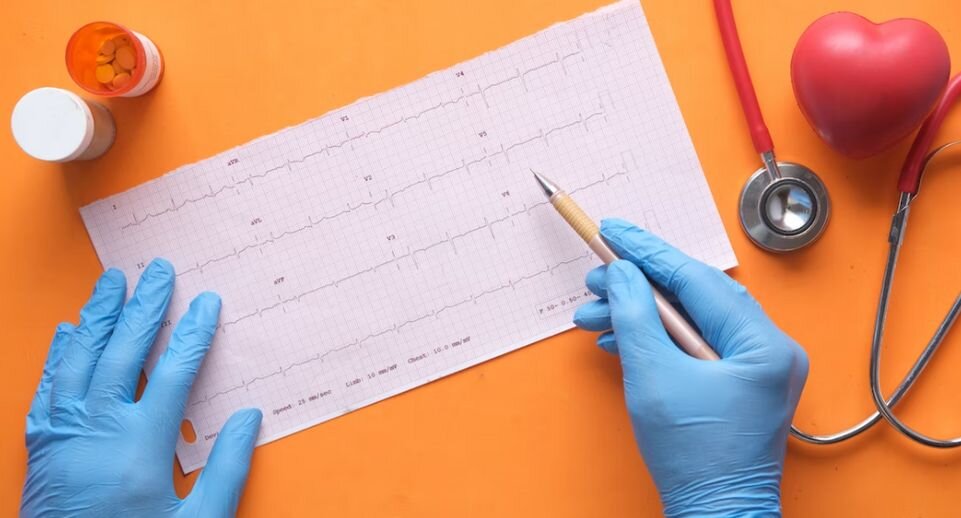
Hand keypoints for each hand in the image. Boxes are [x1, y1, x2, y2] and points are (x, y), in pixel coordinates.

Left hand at [21, 259, 261, 517]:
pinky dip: (58, 354)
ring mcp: (64, 435)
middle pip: (123, 352)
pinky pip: (47, 387)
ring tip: (111, 282)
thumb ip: (227, 469)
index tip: (207, 302)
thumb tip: (250, 418)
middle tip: (157, 271)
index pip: (173, 372)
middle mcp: (98, 431)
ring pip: (80, 359)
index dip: (194, 333)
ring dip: (97, 316)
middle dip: (144, 307)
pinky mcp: (41, 446)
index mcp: (142, 447)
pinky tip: (66, 331)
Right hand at [573, 219, 807, 516]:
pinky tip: (621, 337)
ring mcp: (757, 366)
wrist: (714, 515)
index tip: (615, 231)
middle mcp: (770, 349)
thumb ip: (635, 315)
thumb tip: (622, 273)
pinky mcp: (740, 381)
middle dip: (638, 286)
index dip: (648, 252)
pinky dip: (657, 338)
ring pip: (691, 318)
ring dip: (641, 314)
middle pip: (695, 295)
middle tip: (595, 278)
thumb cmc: (694, 459)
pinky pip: (695, 342)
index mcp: (763, 345)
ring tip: (596, 314)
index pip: (697, 279)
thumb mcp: (653, 377)